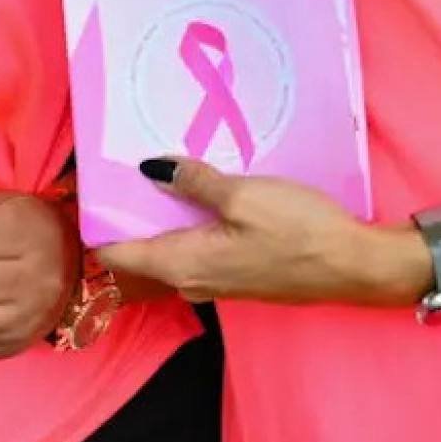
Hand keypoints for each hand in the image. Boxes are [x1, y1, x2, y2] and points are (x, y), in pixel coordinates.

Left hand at [99, 159, 428, 308]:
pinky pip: (194, 246)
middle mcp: (191, 280)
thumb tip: (150, 168)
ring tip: (151, 166)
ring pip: (168, 245)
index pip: (116, 254)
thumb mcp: (244, 196)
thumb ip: (194, 182)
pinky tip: (194, 189)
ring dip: (159, 213)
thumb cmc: (299, 232)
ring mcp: (215, 280)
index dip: (96, 219)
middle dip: (125, 210)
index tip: (86, 181)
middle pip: (139, 249)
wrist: (354, 266)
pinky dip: (186, 220)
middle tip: (116, 161)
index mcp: (183, 264)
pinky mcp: (236, 272)